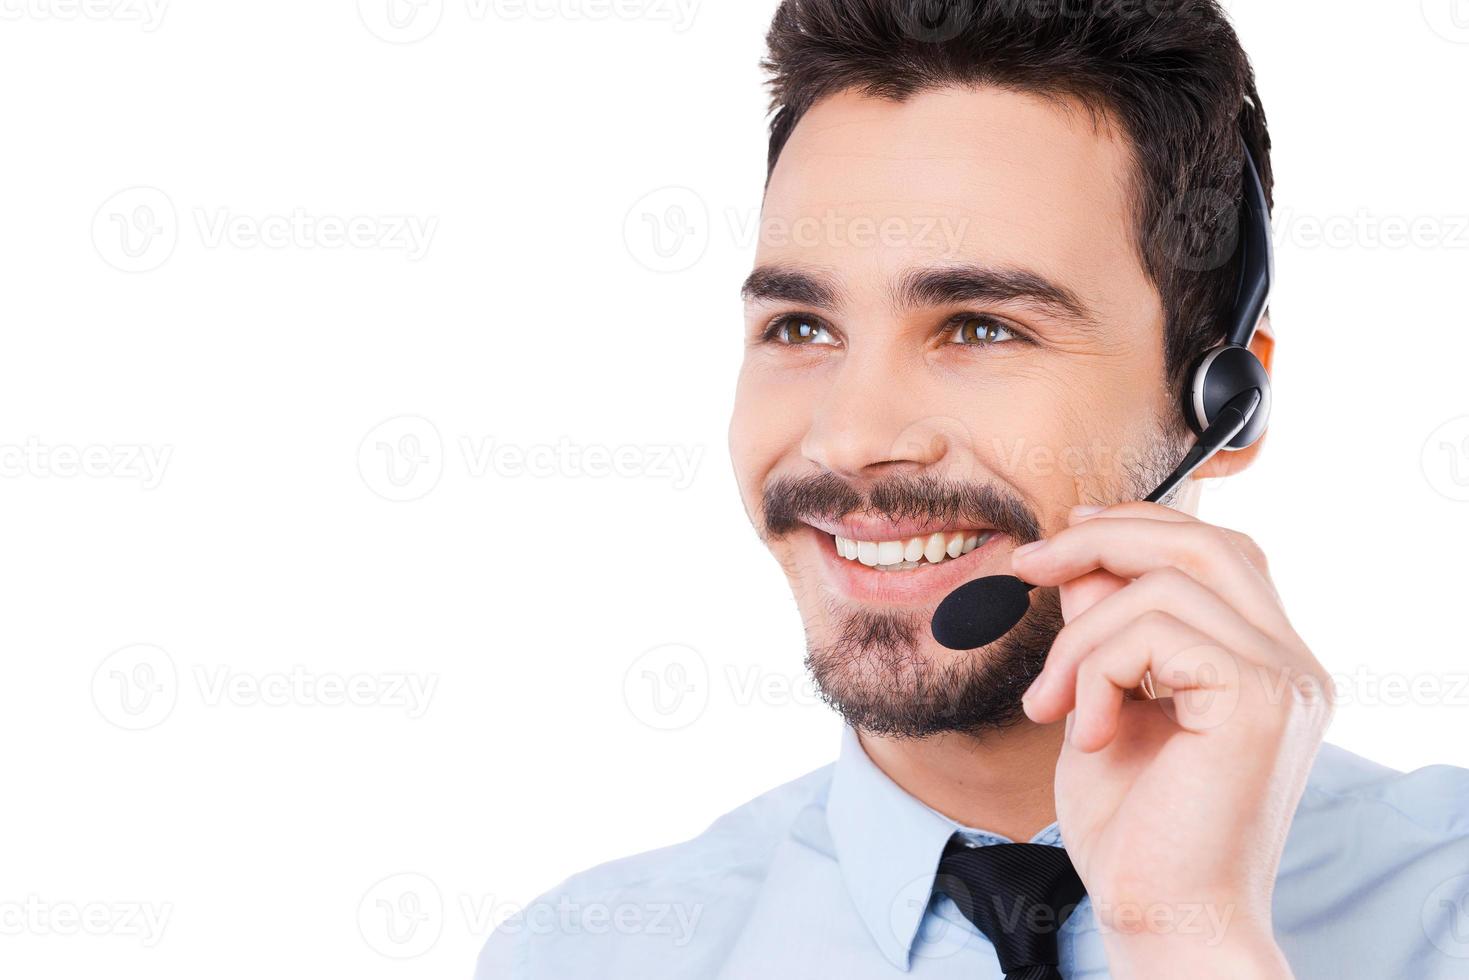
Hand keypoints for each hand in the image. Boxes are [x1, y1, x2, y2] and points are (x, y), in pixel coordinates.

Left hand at [1012, 502, 1332, 978]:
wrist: (1164, 913)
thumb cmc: (1135, 826)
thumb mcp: (1106, 702)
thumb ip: (1106, 631)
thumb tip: (1082, 560)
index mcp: (1264, 662)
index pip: (1216, 552)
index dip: (1139, 527)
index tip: (1064, 535)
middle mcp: (1291, 663)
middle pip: (1205, 544)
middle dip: (1105, 540)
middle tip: (1028, 566)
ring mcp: (1284, 679)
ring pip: (1165, 586)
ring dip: (1080, 637)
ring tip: (1050, 704)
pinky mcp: (1258, 699)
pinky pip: (1155, 632)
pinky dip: (1095, 669)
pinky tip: (1086, 731)